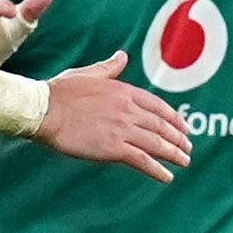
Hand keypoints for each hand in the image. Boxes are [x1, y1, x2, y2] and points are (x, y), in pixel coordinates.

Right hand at [33, 52, 196, 180]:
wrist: (43, 109)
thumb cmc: (60, 92)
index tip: (184, 127)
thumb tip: (122, 56)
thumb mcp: (88, 74)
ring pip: (157, 143)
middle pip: (161, 126)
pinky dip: (158, 169)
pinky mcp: (113, 147)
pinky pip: (142, 160)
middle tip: (188, 147)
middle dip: (178, 138)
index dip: (173, 118)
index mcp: (123, 91)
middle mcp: (128, 109)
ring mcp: (122, 128)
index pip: (157, 106)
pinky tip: (167, 177)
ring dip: (174, 154)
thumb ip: (109, 68)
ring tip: (184, 161)